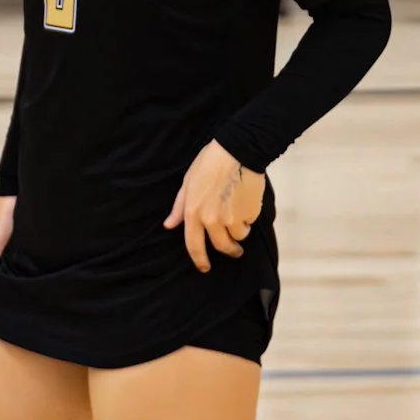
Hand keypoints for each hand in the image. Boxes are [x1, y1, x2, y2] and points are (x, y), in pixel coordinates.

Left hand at [164, 141, 264, 273]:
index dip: (199, 260)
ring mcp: (232, 217)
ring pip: (238, 237)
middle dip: (230, 251)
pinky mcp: (249, 213)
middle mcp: (212, 219)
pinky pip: (249, 223)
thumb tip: (169, 225)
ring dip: (240, 232)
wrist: (238, 150)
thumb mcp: (188, 182)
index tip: (205, 268)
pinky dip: (249, 218)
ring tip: (241, 217)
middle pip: (221, 246)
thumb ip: (179, 207)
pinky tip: (246, 201)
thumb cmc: (210, 163)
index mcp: (194, 212)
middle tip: (235, 251)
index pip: (194, 245)